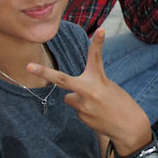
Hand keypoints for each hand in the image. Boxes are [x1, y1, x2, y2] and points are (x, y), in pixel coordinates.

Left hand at [26, 29, 150, 153]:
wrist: (129, 127)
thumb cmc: (121, 104)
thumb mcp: (109, 88)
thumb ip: (90, 86)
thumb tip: (70, 95)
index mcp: (100, 80)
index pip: (96, 58)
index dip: (98, 43)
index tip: (101, 30)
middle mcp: (89, 91)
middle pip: (62, 79)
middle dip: (44, 72)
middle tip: (28, 66)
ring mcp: (83, 106)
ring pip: (71, 98)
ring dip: (80, 100)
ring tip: (98, 106)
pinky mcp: (81, 117)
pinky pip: (77, 109)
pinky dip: (86, 110)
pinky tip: (98, 115)